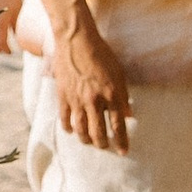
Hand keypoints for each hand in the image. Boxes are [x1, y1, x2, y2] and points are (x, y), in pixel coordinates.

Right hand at [48, 9, 132, 152]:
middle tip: (105, 147)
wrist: (76, 39)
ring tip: (89, 142)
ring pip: (81, 129)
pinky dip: (68, 127)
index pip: (118, 125)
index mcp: (111, 94)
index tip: (123, 151)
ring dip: (86, 139)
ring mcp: (77, 99)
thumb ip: (123, 95)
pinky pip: (65, 118)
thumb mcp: (119, 73)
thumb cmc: (101, 53)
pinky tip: (71, 131)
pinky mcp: (63, 95)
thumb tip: (129, 114)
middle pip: (98, 132)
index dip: (121, 141)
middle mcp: (94, 100)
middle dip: (103, 144)